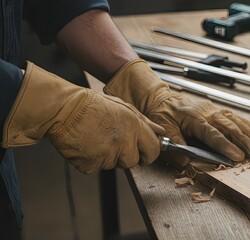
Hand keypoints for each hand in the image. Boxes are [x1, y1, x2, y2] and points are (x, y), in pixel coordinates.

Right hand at [2, 62, 163, 173]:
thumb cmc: (92, 106)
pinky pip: (97, 168)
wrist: (63, 110)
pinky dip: (92, 161)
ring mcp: (107, 155)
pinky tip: (87, 146)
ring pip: (114, 165)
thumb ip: (144, 122)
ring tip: (97, 139)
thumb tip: (159, 132)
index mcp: (134, 126)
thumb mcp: (124, 107)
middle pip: (133, 162)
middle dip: (127, 156)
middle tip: (113, 142)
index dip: (150, 153)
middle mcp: (123, 142)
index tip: (145, 154)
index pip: (153, 150)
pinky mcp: (91, 165)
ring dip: (108, 157)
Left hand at [104, 60, 249, 167]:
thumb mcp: (163, 129)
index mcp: (194, 118)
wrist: (161, 98)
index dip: (226, 145)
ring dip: (249, 133)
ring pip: (235, 120)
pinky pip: (235, 116)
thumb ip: (175, 144)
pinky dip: (247, 125)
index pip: (213, 134)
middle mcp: (207, 112)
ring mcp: (213, 110)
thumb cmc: (161, 114)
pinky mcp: (216, 110)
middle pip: (229, 126)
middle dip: (244, 140)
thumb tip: (186, 161)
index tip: (237, 156)